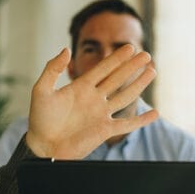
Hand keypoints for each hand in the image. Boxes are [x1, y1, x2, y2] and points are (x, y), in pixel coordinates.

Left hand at [24, 45, 156, 158]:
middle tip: (147, 55)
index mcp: (81, 87)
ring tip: (152, 71)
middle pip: (118, 79)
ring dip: (139, 85)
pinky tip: (155, 114)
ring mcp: (101, 114)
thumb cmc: (39, 119)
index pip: (103, 69)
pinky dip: (141, 121)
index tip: (130, 47)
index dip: (116, 58)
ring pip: (125, 96)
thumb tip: (66, 50)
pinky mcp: (105, 130)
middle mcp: (94, 98)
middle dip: (132, 67)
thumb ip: (52, 69)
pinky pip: (127, 124)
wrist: (43, 146)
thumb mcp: (41, 90)